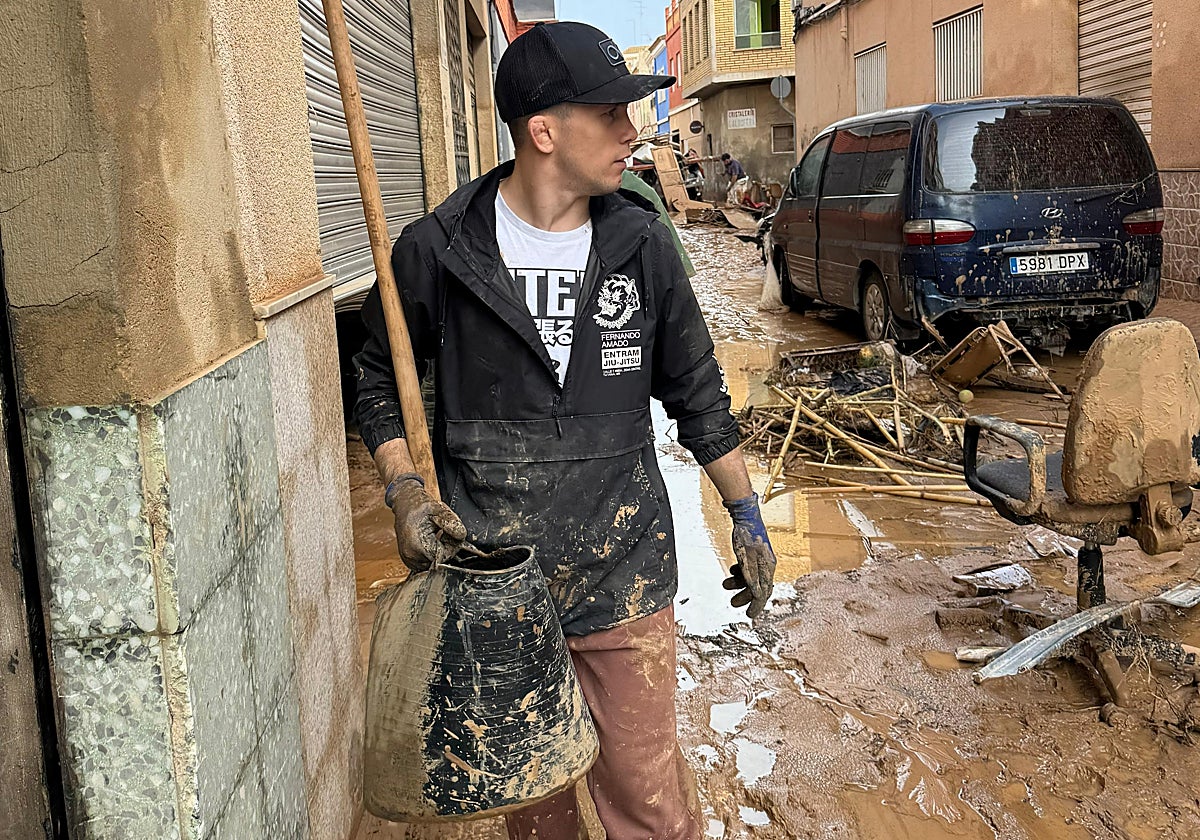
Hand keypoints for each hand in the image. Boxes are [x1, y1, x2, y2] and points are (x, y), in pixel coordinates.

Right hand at [386, 473, 465, 571]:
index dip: (450, 545)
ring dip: (437, 550)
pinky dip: (430, 553)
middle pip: (439, 560)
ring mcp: (408, 560)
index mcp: (417, 546)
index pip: (444, 556)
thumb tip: (461, 536)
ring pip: (433, 562)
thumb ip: (453, 523)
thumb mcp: (439, 510)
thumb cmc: (419, 506)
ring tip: (432, 534)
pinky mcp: (408, 560)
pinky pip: (426, 561)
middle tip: (440, 531)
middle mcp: (410, 556)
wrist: (404, 504)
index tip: (447, 533)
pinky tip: (427, 540)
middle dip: (444, 547)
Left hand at [721, 493, 776, 618]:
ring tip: (726, 584)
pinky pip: (749, 570)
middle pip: (758, 588)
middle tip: (733, 602)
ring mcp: (761, 559)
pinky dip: (740, 574)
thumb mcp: (747, 560)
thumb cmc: (747, 536)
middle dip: (745, 596)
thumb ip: (752, 578)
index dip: (756, 605)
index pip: (763, 592)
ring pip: (752, 579)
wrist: (746, 517)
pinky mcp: (755, 554)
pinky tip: (733, 571)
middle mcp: (767, 565)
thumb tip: (757, 595)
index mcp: (767, 568)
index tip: (750, 615)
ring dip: (739, 584)